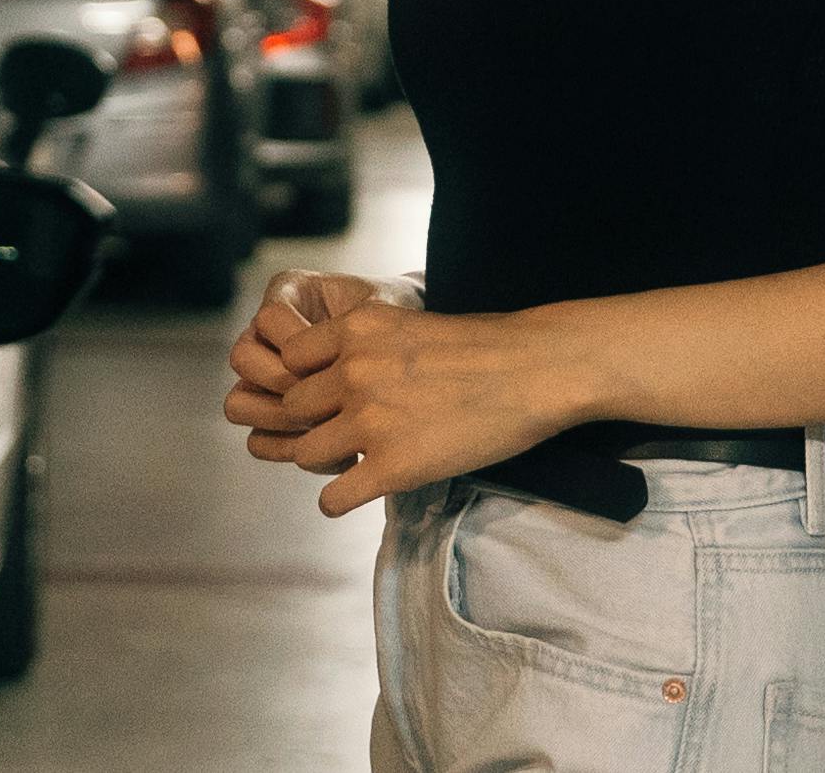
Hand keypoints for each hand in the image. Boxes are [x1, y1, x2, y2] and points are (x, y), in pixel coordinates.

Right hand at [223, 268, 391, 442]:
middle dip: (283, 383)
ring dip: (279, 420)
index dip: (298, 343)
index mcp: (290, 292)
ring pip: (239, 403)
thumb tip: (338, 368)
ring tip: (326, 427)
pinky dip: (286, 448)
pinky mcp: (275, 414)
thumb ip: (362, 325)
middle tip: (327, 399)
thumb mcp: (386, 310)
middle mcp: (267, 333)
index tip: (336, 358)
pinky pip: (257, 439)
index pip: (269, 318)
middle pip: (243, 359)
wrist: (410, 347)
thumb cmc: (397, 317)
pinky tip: (330, 449)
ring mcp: (265, 375)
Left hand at [244, 293, 594, 516]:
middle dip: (313, 422)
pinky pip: (331, 498)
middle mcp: (353, 370)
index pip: (289, 360)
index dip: (306, 379)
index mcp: (356, 328)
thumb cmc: (484, 347)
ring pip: (304, 453)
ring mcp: (369, 420)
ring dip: (324, 461)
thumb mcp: (409, 324)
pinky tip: (358, 492)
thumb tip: (336, 374)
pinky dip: (338, 501)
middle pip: (291, 408)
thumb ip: (366, 347)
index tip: (329, 392)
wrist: (535, 370)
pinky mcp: (391, 466)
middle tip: (342, 431)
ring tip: (352, 461)